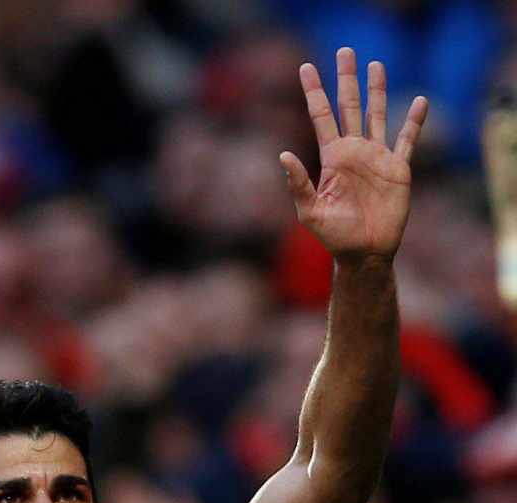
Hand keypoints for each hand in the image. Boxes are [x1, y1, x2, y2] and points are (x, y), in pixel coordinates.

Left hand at [281, 48, 427, 261]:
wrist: (364, 253)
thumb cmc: (333, 236)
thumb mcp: (309, 211)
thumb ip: (298, 183)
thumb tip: (283, 154)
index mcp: (331, 157)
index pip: (321, 115)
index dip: (314, 91)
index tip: (306, 67)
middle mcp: (353, 151)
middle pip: (350, 106)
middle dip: (346, 79)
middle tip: (345, 51)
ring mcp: (376, 157)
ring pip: (377, 114)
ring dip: (378, 90)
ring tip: (376, 64)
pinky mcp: (398, 168)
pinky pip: (407, 140)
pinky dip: (414, 122)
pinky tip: (419, 101)